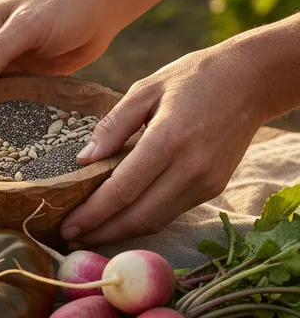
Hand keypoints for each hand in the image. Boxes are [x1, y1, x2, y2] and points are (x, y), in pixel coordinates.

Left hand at [60, 42, 269, 246]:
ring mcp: (205, 181)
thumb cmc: (192, 78)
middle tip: (70, 240)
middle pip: (138, 216)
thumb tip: (83, 160)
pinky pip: (170, 213)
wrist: (251, 80)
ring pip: (155, 221)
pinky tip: (118, 221)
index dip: (93, 213)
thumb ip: (113, 125)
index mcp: (169, 138)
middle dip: (101, 232)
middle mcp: (190, 167)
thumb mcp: (146, 88)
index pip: (123, 189)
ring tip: (88, 235)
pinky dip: (141, 222)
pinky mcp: (213, 188)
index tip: (67, 227)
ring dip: (120, 234)